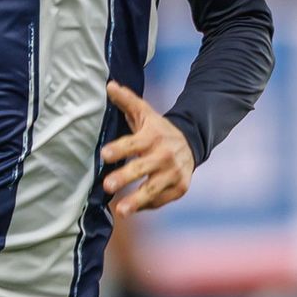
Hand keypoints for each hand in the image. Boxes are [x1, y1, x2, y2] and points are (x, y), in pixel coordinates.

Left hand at [100, 81, 193, 218]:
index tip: (105, 154)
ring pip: (152, 189)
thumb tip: (109, 85)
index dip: (119, 149)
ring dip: (136, 200)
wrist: (191, 143)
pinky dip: (145, 205)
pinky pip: (159, 200)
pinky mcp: (179, 188)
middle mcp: (165, 155)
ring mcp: (173, 173)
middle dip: (125, 177)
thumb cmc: (158, 130)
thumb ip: (126, 101)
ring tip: (120, 211)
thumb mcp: (144, 114)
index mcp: (153, 136)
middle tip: (107, 186)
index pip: (134, 142)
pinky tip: (132, 209)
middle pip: (142, 167)